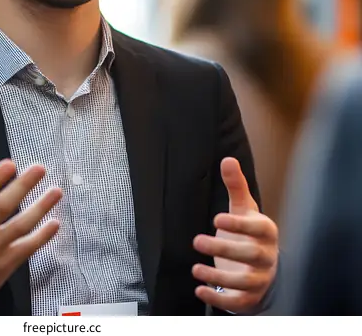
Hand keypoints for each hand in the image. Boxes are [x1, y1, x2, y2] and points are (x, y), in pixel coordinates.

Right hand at [0, 151, 61, 309]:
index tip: (10, 164)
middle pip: (2, 208)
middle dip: (22, 186)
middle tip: (39, 169)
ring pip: (19, 227)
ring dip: (40, 208)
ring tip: (55, 191)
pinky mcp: (4, 266)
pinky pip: (26, 249)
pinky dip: (42, 236)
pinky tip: (54, 222)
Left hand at [192, 157, 278, 313]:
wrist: (263, 267)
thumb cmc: (250, 232)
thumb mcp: (244, 208)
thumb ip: (235, 185)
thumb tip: (227, 159)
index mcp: (266, 232)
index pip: (258, 228)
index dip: (239, 225)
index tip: (216, 219)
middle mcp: (267, 256)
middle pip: (251, 254)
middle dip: (225, 248)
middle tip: (197, 240)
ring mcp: (260, 279)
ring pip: (246, 281)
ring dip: (219, 277)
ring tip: (195, 269)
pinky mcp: (251, 297)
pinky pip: (239, 301)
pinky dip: (219, 298)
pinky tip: (199, 290)